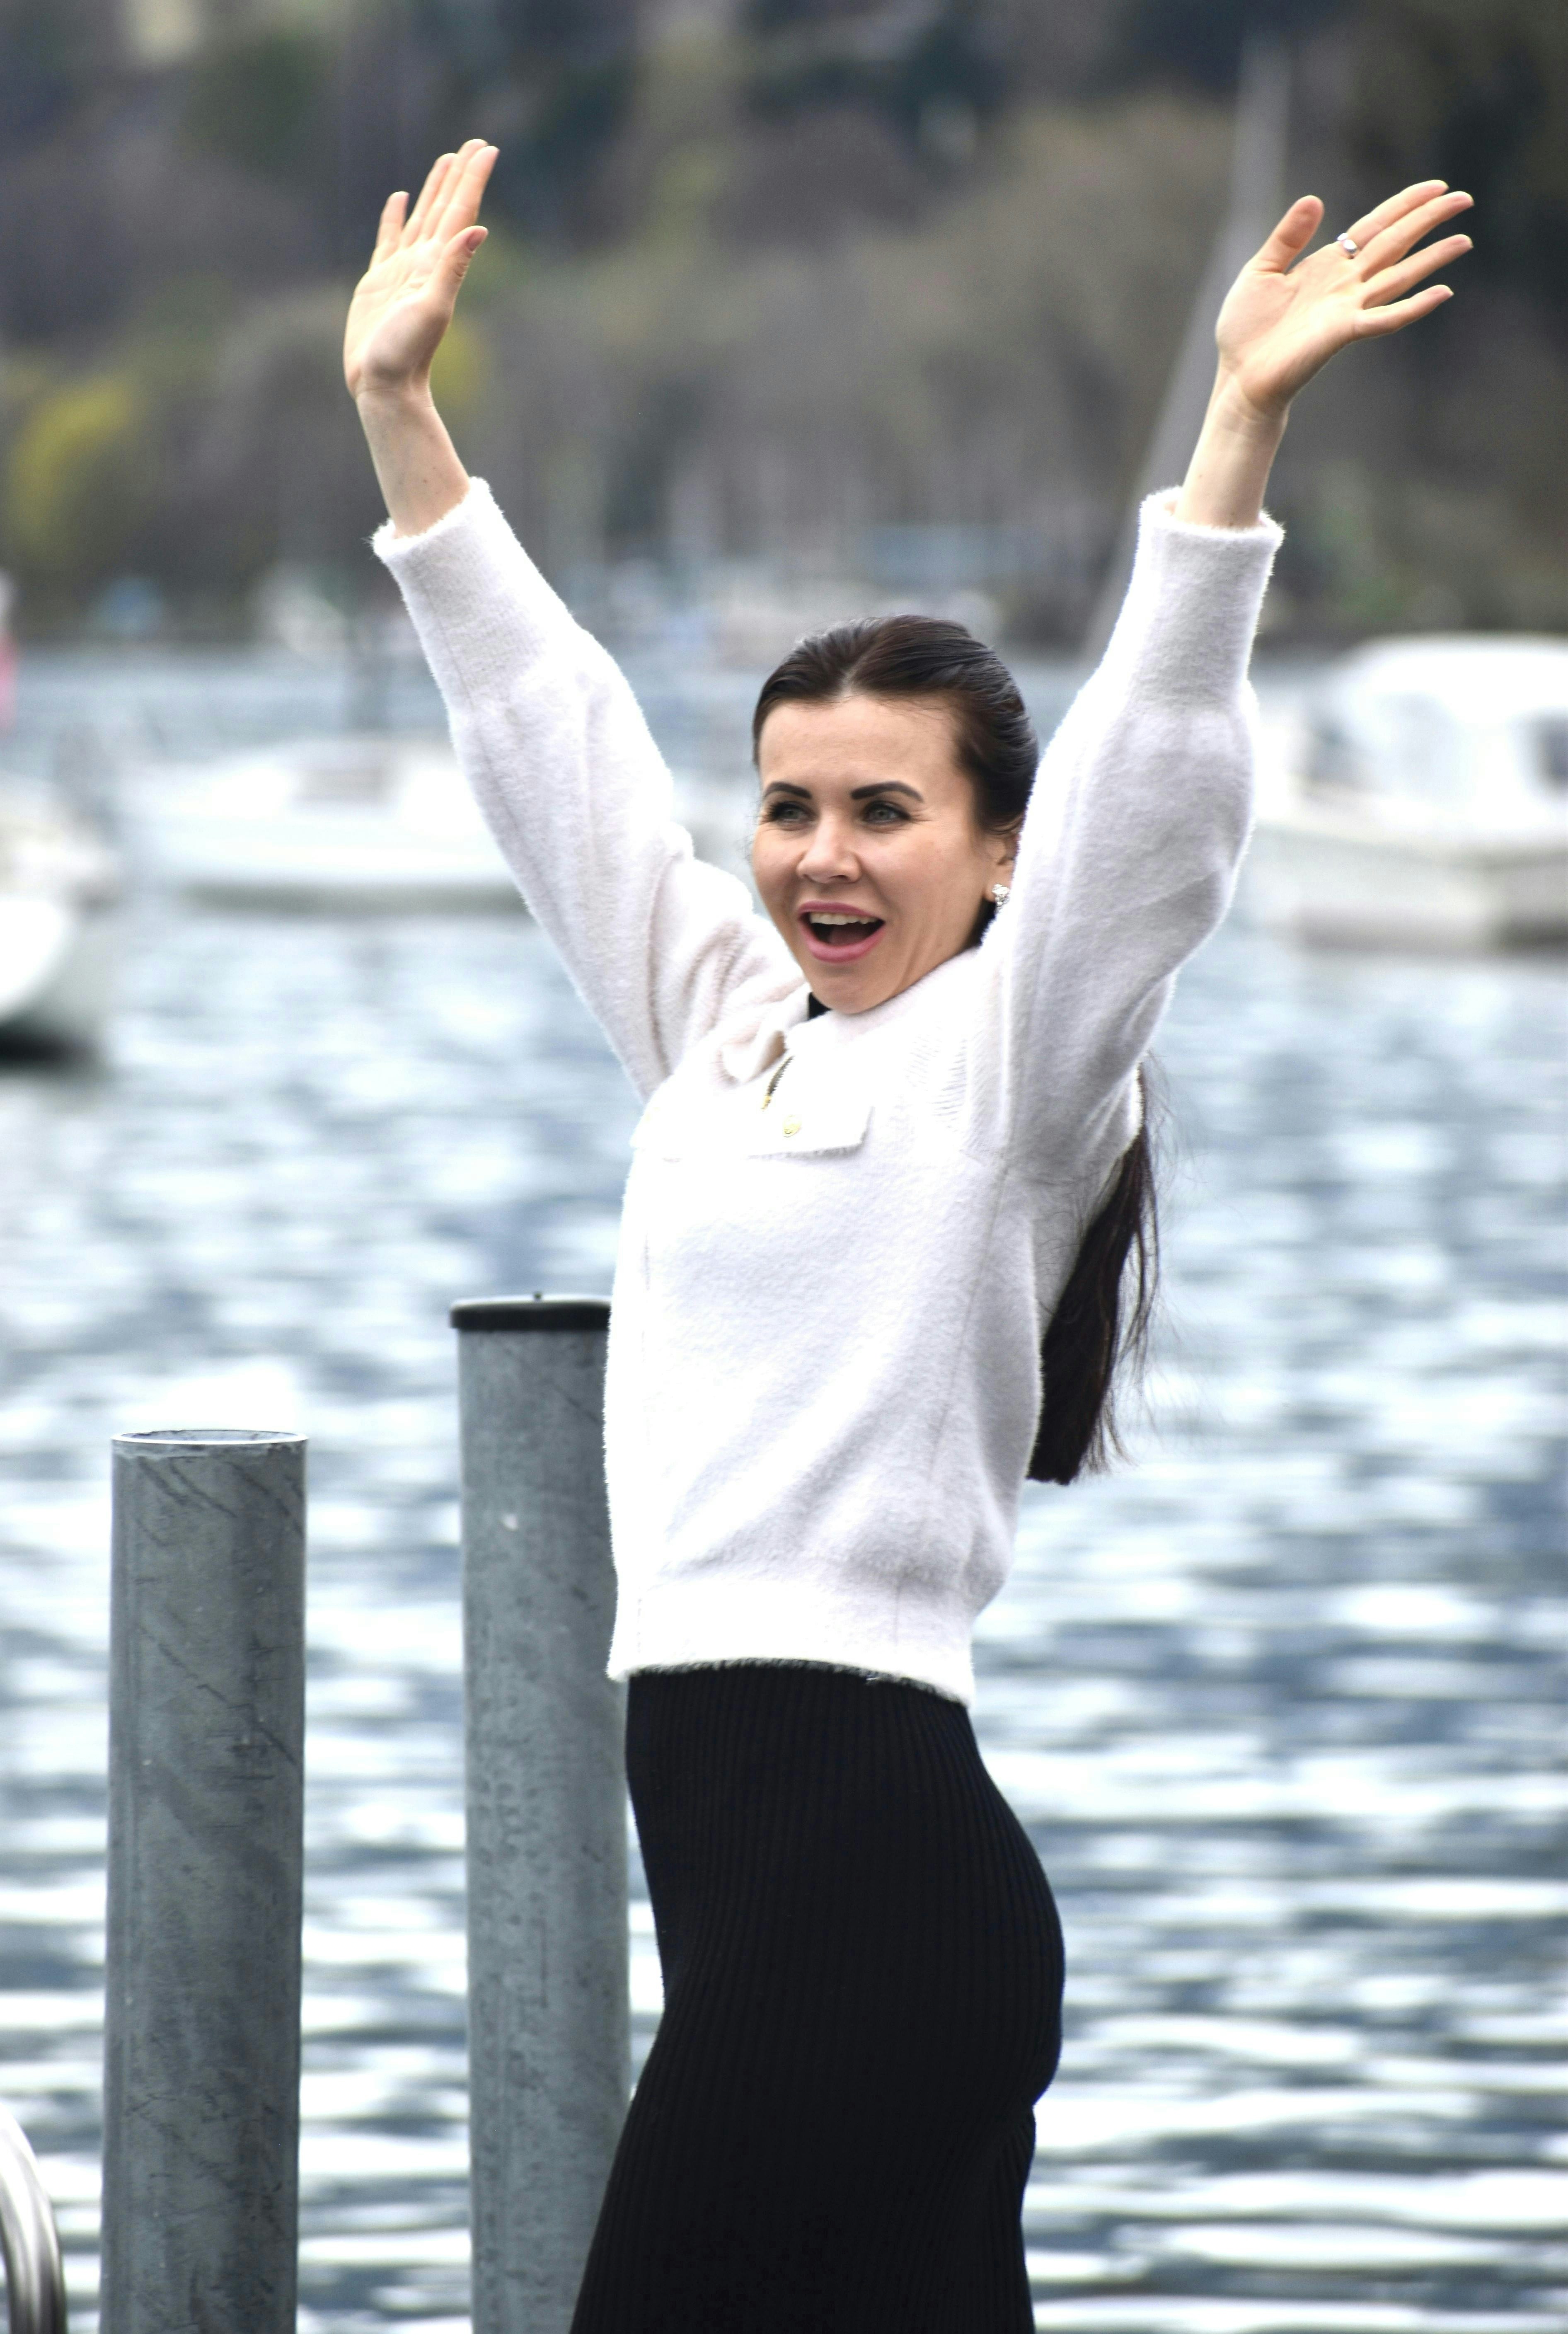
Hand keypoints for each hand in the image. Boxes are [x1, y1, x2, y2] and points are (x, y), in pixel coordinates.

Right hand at [344, 140, 497, 403]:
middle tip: (473, 144)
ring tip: (445, 160)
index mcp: (438, 264)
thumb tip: (479, 229)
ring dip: (434, 190)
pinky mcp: (379, 281)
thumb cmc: (405, 354)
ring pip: (422, 218)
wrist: (384, 386)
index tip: (487, 148)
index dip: (473, 179)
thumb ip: (453, 268)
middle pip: (445, 208)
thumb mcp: (431, 308)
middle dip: (459, 176)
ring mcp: (402, 270)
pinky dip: (395, 217)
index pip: (460, 212)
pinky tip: (400, 199)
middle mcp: (424, 263)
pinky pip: (389, 238)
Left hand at [1213, 181, 1472, 423]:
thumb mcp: (1261, 270)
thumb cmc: (1247, 329)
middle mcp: (1345, 284)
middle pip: (1395, 243)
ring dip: (1432, 258)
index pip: (1374, 227)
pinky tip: (1441, 293)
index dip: (1404, 205)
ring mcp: (1348, 308)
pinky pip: (1384, 318)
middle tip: (1465, 198)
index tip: (1435, 187)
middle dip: (1428, 219)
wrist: (1240, 375)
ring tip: (1464, 240)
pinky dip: (1413, 307)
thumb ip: (1288, 237)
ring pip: (1399, 276)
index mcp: (1328, 265)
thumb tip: (1314, 199)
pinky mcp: (1343, 333)